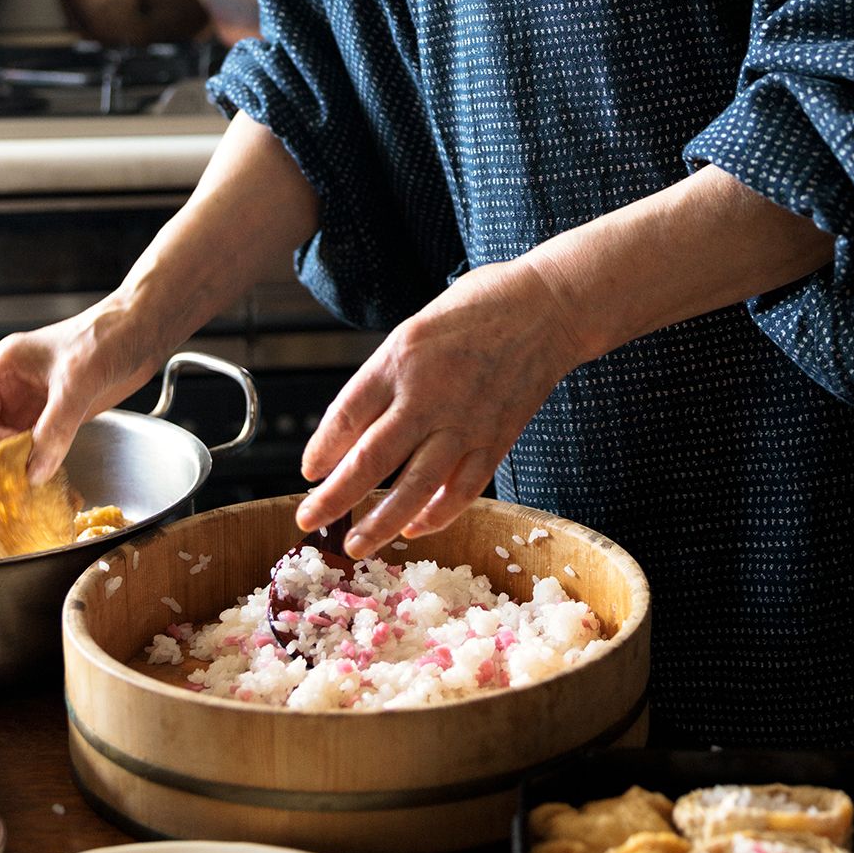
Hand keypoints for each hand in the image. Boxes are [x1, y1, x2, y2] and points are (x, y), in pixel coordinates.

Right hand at [0, 300, 155, 484]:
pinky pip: (33, 449)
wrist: (143, 331)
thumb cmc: (108, 336)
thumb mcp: (78, 380)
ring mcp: (33, 405)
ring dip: (13, 468)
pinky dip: (35, 467)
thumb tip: (34, 471)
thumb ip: (56, 427)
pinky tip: (46, 481)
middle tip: (13, 481)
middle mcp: (12, 388)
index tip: (5, 458)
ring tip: (29, 488)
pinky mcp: (55, 418)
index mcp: (5, 368)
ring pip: (5, 447)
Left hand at [295, 257, 586, 555]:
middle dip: (334, 497)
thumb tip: (349, 433)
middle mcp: (429, 394)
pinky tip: (414, 529)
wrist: (546, 308)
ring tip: (355, 544)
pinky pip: (462, 489)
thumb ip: (383, 378)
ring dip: (381, 522)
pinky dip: (437, 516)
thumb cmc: (475, 309)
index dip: (323, 448)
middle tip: (307, 520)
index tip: (308, 472)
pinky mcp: (496, 439)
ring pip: (416, 487)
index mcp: (402, 358)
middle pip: (372, 459)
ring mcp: (466, 421)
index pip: (348, 413)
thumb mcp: (415, 329)